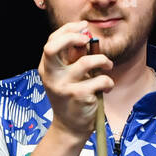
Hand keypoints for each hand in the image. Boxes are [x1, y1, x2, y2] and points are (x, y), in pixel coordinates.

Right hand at [38, 21, 113, 137]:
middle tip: (88, 39)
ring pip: (86, 61)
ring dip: (103, 61)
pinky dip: (108, 82)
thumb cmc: (72, 97)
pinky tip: (106, 88)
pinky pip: (101, 80)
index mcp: (46, 68)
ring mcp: (63, 86)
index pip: (52, 41)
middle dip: (73, 36)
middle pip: (53, 47)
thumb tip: (86, 35)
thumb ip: (73, 58)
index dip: (68, 30)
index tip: (84, 28)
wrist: (70, 127)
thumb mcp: (67, 77)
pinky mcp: (78, 96)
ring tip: (108, 66)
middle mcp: (51, 76)